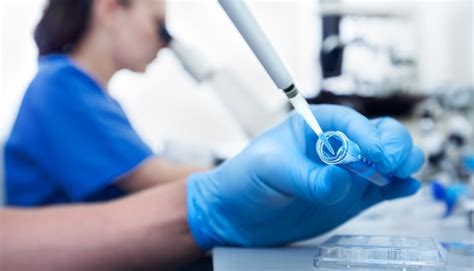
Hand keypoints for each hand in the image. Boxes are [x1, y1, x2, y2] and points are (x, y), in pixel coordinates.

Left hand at [186, 105, 424, 248]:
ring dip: (402, 163)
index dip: (368, 135)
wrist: (237, 215)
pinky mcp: (351, 198)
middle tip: (392, 164)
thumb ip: (305, 176)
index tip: (376, 153)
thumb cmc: (245, 180)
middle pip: (378, 136)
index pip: (350, 122)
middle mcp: (336, 146)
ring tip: (403, 174)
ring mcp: (346, 173)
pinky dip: (398, 187)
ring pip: (387, 160)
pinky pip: (382, 189)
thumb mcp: (269, 170)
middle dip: (393, 145)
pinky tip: (406, 188)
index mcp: (314, 126)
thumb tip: (339, 181)